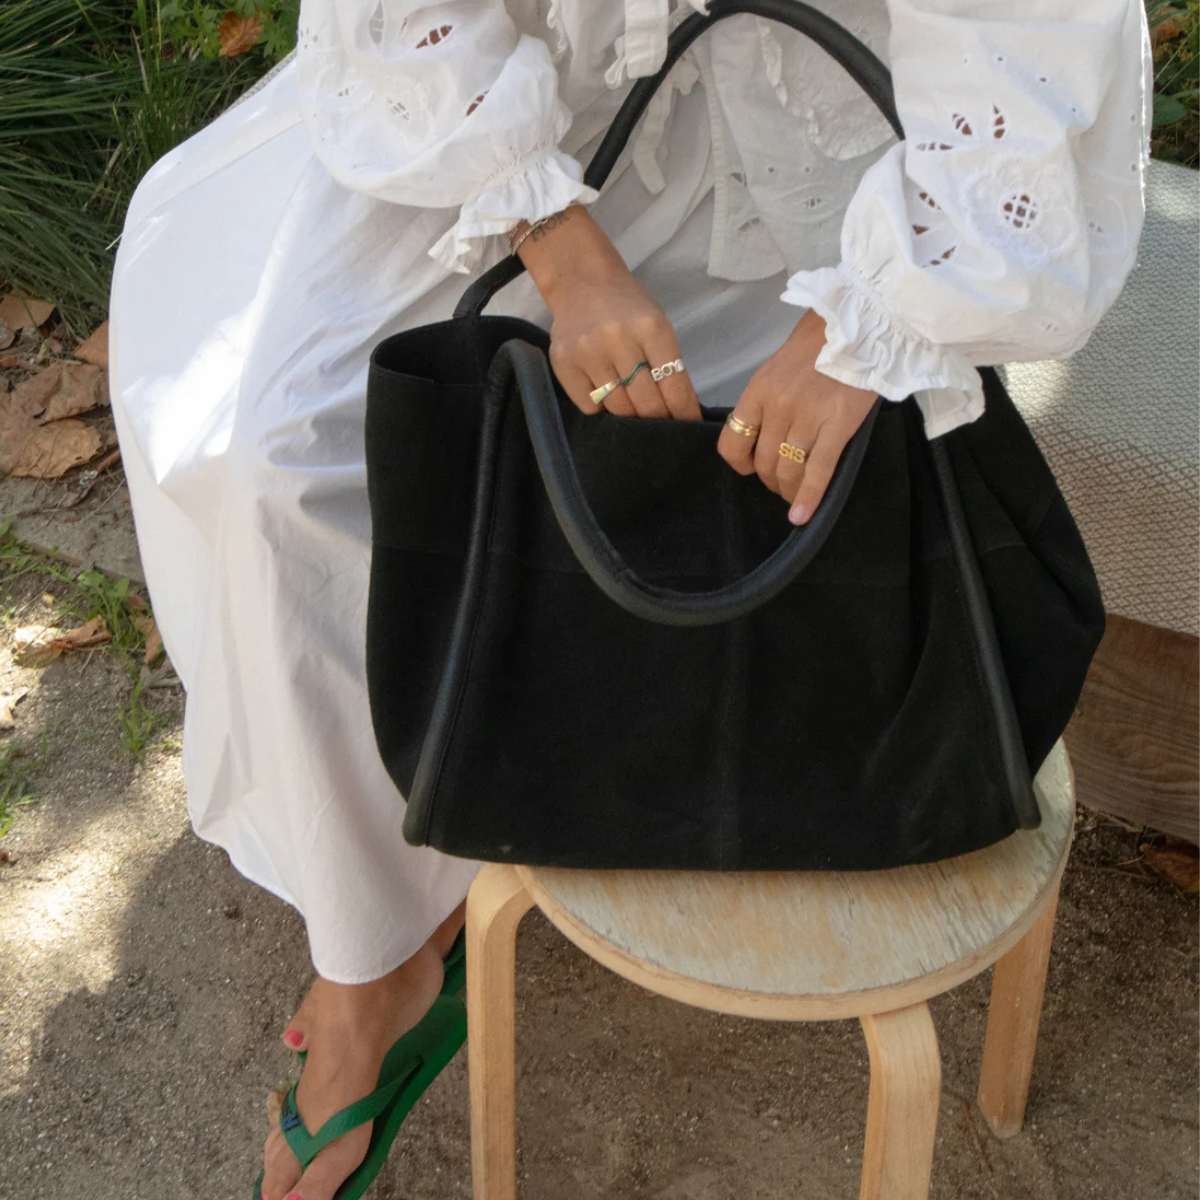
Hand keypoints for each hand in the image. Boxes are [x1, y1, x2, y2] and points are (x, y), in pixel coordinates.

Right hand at [515, 207, 700, 419]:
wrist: (582, 282)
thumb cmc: (627, 307)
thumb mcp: (657, 325)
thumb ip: (667, 364)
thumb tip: (677, 411)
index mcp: (651, 328)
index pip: (674, 385)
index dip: (684, 413)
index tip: (688, 426)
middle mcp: (619, 340)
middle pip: (646, 403)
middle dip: (659, 419)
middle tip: (662, 425)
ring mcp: (588, 353)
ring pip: (618, 408)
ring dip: (631, 415)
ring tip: (635, 410)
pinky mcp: (564, 365)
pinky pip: (591, 406)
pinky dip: (603, 408)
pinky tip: (606, 396)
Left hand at [718, 309, 877, 524]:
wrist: (859, 322)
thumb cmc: (818, 344)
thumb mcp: (779, 368)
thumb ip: (768, 402)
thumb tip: (763, 437)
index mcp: (759, 391)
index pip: (733, 442)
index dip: (740, 463)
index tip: (751, 468)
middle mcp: (779, 406)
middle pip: (764, 462)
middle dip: (770, 480)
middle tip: (781, 483)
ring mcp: (808, 417)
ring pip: (789, 470)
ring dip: (788, 489)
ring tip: (794, 495)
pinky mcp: (838, 425)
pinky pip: (818, 470)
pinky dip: (808, 497)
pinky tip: (802, 515)